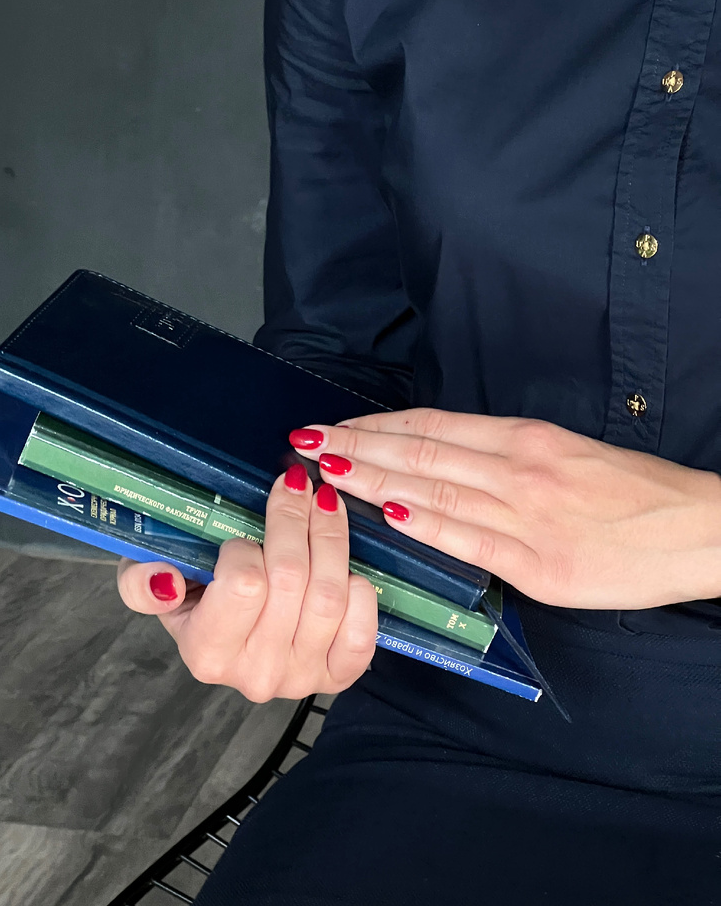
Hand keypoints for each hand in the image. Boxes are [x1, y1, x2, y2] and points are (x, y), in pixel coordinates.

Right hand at [116, 468, 377, 701]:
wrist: (231, 638)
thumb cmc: (194, 596)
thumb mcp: (150, 582)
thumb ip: (141, 582)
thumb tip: (166, 580)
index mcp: (207, 652)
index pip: (244, 584)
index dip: (246, 547)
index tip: (241, 533)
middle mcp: (255, 674)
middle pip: (292, 580)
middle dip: (297, 518)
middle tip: (298, 482)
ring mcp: (300, 678)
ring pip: (329, 596)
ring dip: (331, 538)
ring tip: (324, 502)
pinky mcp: (337, 675)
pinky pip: (363, 630)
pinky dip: (359, 590)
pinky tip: (344, 566)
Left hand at [289, 410, 720, 609]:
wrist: (692, 527)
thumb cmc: (628, 490)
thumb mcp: (562, 453)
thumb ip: (501, 456)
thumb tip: (437, 461)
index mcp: (523, 437)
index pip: (431, 425)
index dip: (375, 424)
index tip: (332, 424)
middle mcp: (517, 466)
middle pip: (421, 450)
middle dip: (356, 444)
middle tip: (305, 441)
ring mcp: (526, 513)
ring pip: (434, 488)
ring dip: (373, 476)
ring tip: (326, 469)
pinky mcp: (539, 562)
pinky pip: (469, 538)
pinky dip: (424, 524)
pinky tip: (386, 511)